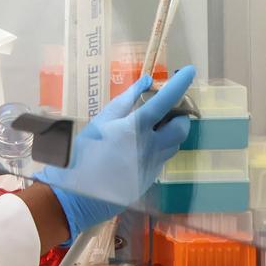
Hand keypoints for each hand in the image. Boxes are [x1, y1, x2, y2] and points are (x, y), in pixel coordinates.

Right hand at [36, 66, 195, 239]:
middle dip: (178, 115)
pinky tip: (137, 148)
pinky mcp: (151, 178)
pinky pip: (163, 158)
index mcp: (135, 129)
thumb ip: (124, 102)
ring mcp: (153, 165)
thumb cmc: (82, 154)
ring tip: (150, 128)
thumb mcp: (99, 123)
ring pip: (175, 144)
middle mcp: (150, 147)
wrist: (77, 195)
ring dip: (169, 132)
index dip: (179, 84)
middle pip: (181, 127)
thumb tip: (145, 82)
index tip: (189, 71)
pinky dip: (158, 147)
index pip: (165, 101)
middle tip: (164, 110)